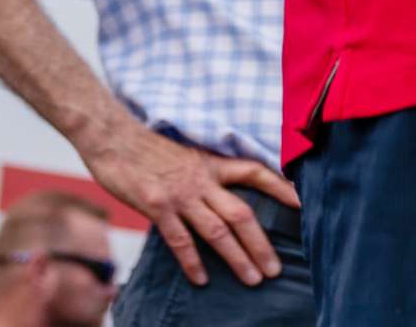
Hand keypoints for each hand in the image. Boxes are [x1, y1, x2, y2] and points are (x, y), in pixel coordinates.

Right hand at [85, 117, 301, 286]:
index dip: (280, 187)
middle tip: (276, 269)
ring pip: (217, 231)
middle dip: (261, 243)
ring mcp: (180, 194)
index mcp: (211, 163)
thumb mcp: (185, 154)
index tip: (303, 203)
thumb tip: (222, 194)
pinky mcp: (156, 206)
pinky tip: (201, 280)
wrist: (113, 136)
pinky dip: (192, 262)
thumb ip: (205, 173)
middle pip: (241, 213)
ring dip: (237, 258)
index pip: (255, 171)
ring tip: (253, 279)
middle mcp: (201, 179)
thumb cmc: (147, 146)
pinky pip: (180, 240)